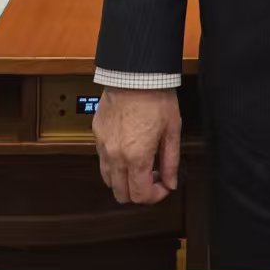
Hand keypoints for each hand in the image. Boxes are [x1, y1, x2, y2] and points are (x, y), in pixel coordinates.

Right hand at [94, 87, 180, 204]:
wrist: (135, 73)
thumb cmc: (156, 97)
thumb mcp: (172, 130)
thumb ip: (170, 161)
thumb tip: (171, 182)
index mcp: (136, 156)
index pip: (140, 195)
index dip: (155, 196)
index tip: (163, 187)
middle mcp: (115, 155)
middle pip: (120, 194)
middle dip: (138, 192)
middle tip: (152, 178)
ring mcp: (103, 145)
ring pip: (108, 179)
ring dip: (123, 180)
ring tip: (139, 165)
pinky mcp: (96, 133)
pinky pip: (102, 159)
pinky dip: (113, 163)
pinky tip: (127, 149)